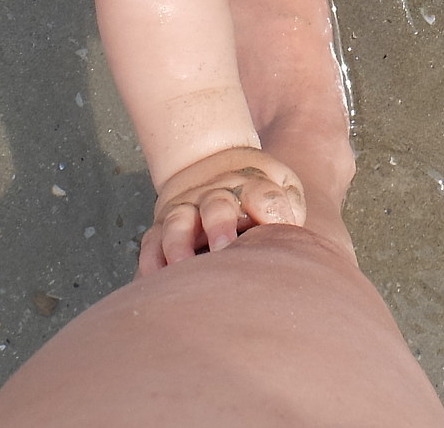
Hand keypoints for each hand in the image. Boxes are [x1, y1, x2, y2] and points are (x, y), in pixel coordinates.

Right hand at [138, 146, 306, 273]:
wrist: (210, 161)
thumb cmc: (255, 187)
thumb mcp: (281, 185)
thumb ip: (289, 209)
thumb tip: (293, 237)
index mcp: (251, 186)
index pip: (264, 195)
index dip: (271, 210)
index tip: (275, 232)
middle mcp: (216, 195)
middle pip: (217, 207)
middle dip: (219, 226)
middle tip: (225, 250)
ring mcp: (187, 209)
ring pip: (178, 224)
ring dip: (178, 245)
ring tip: (181, 267)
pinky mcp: (163, 224)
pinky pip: (151, 243)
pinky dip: (151, 261)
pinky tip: (153, 281)